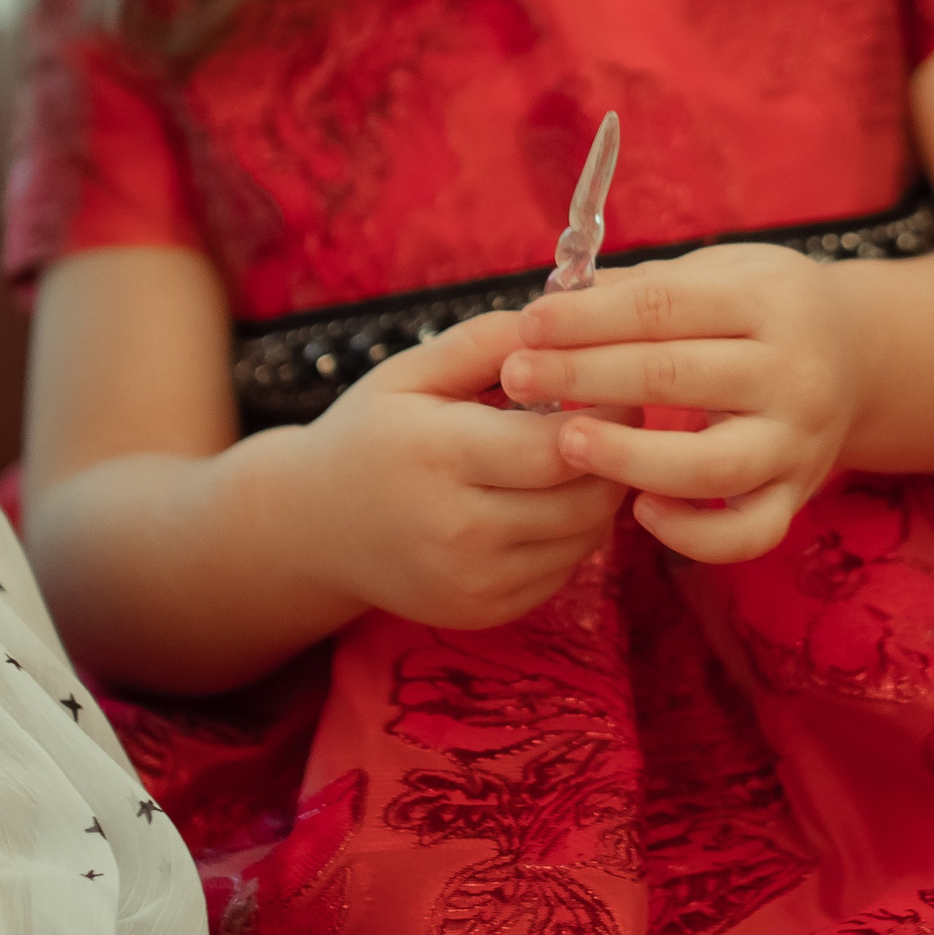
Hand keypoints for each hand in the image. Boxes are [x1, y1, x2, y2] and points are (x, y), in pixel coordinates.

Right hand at [296, 311, 627, 629]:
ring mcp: (473, 580)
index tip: (619, 387)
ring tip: (583, 456)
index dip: (605, 416)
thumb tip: (568, 322)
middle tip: (618, 420)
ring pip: (584, 538)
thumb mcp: (412, 371)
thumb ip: (489, 341)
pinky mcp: (484, 612)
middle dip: (615, 456)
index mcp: (441, 455)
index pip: (558, 447)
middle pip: (584, 499)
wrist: (314, 528)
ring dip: (600, 495)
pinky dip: (573, 533)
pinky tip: (551, 499)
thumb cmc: (371, 433)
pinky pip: (563, 569)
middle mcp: (458, 530)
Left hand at [500, 246, 863, 563]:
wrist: (862, 354)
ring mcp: (799, 441)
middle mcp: (792, 372)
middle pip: (674, 376)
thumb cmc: (763, 308)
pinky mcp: (799, 494)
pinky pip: (748, 533)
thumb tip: (553, 299)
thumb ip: (643, 288)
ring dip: (628, 456)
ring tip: (564, 443)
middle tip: (515, 379)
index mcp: (767, 302)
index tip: (527, 324)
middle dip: (583, 376)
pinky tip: (638, 513)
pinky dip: (694, 534)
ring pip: (710, 464)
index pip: (663, 307)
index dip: (588, 318)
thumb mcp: (720, 274)